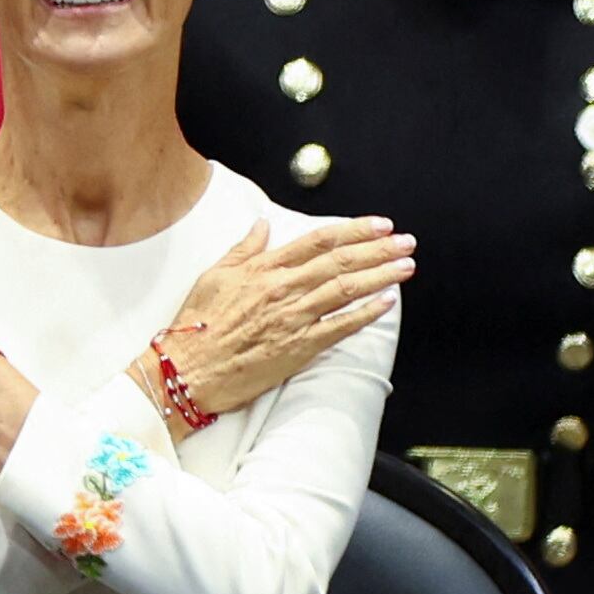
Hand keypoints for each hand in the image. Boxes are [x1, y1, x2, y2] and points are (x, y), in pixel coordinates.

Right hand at [148, 219, 414, 422]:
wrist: (187, 369)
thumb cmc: (196, 326)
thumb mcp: (214, 276)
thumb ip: (244, 249)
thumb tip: (263, 225)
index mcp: (264, 268)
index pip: (318, 240)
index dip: (354, 230)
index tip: (379, 224)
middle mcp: (283, 288)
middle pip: (340, 261)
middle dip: (378, 249)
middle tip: (406, 241)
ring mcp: (293, 318)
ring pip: (346, 289)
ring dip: (380, 275)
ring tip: (406, 266)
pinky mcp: (298, 347)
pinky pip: (340, 327)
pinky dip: (366, 313)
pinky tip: (387, 303)